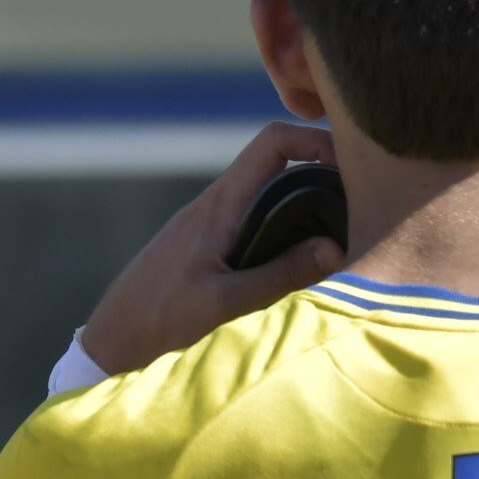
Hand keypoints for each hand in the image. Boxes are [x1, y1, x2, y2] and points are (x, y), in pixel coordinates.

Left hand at [78, 123, 344, 374]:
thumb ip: (280, 275)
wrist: (115, 338)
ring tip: (345, 227)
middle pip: (279, 163)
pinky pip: (259, 217)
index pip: (271, 144)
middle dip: (322, 170)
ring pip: (270, 192)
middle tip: (363, 197)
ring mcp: (213, 222)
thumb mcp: (224, 303)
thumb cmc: (161, 320)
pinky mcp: (211, 243)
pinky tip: (305, 256)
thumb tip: (334, 249)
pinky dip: (289, 224)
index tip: (351, 164)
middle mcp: (217, 205)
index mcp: (220, 207)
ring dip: (307, 200)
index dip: (315, 139)